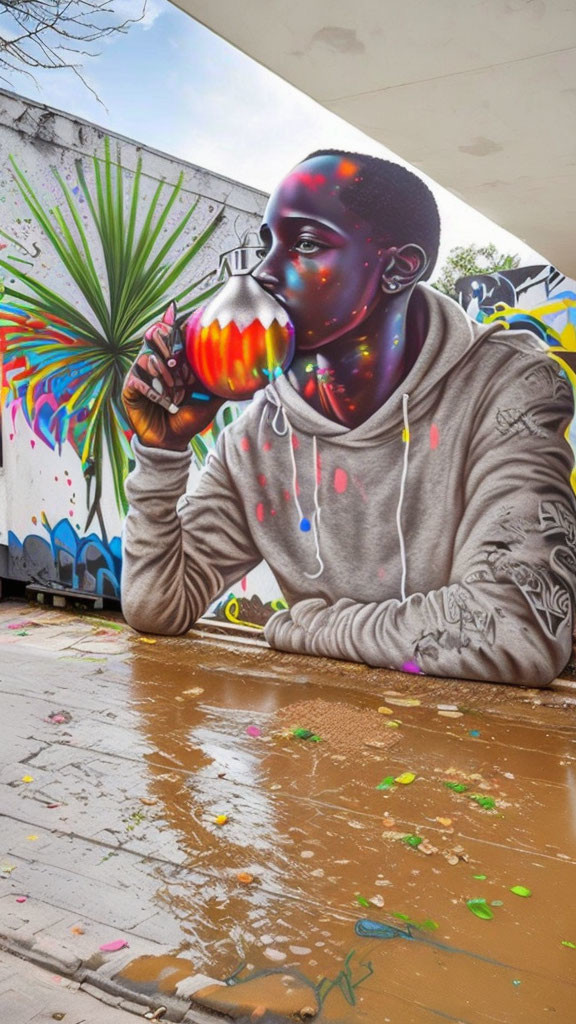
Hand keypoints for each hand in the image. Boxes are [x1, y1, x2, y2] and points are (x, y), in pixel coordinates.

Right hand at [123, 303, 223, 450]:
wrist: (171, 442)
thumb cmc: (190, 420)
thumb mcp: (210, 402)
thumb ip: (221, 387)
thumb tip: (246, 377)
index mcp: (175, 362)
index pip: (172, 335)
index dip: (174, 322)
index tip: (177, 311)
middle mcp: (157, 364)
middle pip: (155, 338)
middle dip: (166, 341)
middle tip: (177, 357)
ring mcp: (142, 375)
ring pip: (146, 357)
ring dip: (162, 371)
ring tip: (174, 388)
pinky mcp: (130, 389)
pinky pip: (136, 379)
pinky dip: (150, 388)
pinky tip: (161, 400)